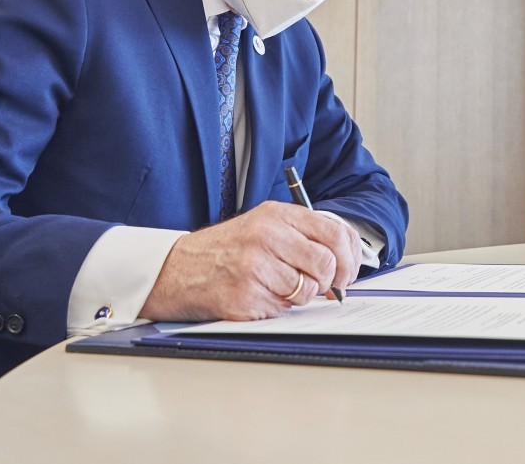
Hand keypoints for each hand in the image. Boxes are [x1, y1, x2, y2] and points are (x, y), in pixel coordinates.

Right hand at [140, 201, 361, 321]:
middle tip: (321, 287)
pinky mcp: (243, 296)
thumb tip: (345, 259)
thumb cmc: (224, 250)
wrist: (175, 269)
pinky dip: (277, 309)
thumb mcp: (262, 226)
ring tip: (278, 288)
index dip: (349, 257)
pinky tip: (259, 297)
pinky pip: (282, 310)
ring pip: (307, 290)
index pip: (335, 232)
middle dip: (328, 281)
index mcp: (276, 215)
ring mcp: (254, 266)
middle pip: (325, 263)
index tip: (347, 271)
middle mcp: (266, 236)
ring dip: (300, 297)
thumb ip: (301, 235)